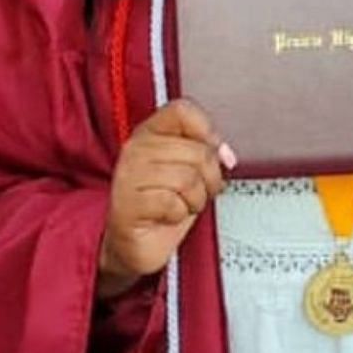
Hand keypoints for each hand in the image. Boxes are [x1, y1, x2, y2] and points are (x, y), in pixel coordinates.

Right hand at [97, 101, 235, 299]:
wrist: (136, 243)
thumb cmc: (163, 205)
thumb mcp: (189, 171)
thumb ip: (205, 152)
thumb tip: (225, 153)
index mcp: (152, 132)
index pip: (183, 110)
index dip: (207, 131)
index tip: (213, 152)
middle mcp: (137, 148)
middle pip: (197, 151)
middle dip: (209, 179)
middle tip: (198, 191)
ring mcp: (129, 174)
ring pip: (188, 178)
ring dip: (195, 200)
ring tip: (182, 204)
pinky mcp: (128, 203)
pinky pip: (173, 203)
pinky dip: (179, 215)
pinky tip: (167, 215)